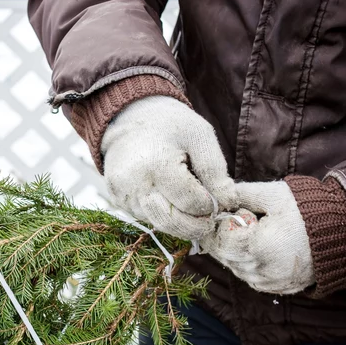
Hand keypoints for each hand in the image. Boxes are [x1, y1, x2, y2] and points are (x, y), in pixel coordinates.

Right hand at [102, 96, 235, 240]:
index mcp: (157, 164)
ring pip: (158, 224)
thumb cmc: (170, 126)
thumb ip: (215, 169)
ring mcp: (123, 194)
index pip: (190, 202)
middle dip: (196, 226)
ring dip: (180, 223)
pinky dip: (163, 216)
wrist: (128, 119)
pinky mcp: (118, 201)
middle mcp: (135, 183)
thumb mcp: (200, 135)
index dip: (209, 205)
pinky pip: (145, 218)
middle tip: (210, 219)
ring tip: (192, 209)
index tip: (218, 200)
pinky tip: (171, 201)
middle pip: (171, 221)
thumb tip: (227, 202)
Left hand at [206, 181, 314, 294]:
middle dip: (227, 241)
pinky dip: (253, 269)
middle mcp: (264, 270)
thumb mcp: (273, 194)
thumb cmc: (308, 208)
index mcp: (258, 247)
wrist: (345, 227)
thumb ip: (242, 193)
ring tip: (253, 235)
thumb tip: (221, 192)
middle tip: (239, 224)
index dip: (223, 228)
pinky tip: (261, 252)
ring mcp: (275, 282)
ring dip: (238, 256)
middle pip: (228, 260)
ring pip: (241, 273)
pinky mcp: (285, 287)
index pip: (222, 243)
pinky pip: (257, 282)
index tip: (234, 215)